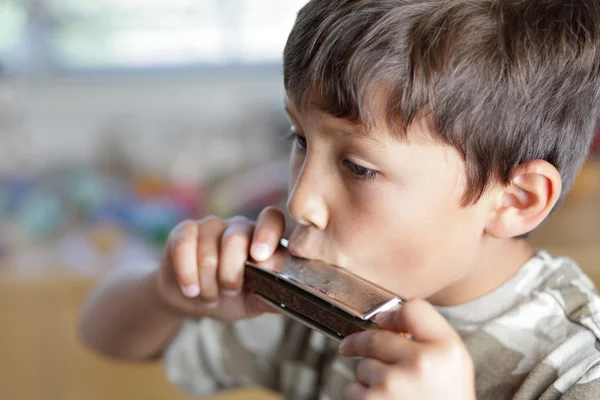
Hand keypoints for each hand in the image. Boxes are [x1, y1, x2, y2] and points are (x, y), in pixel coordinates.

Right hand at [155, 206, 285, 320]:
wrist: (192, 300)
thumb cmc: (228, 298)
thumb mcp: (251, 302)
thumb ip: (269, 297)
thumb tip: (294, 298)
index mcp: (261, 239)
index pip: (271, 219)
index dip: (267, 233)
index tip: (260, 257)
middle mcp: (238, 226)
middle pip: (237, 237)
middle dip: (231, 273)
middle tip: (230, 292)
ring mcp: (211, 226)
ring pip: (209, 250)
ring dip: (209, 283)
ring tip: (210, 297)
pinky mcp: (184, 231)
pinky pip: (185, 246)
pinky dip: (188, 274)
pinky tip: (191, 289)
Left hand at [338, 299, 474, 399]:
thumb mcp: (453, 367)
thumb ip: (428, 337)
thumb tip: (385, 320)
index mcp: (446, 351)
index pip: (413, 308)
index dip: (393, 315)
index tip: (382, 322)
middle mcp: (420, 363)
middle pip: (375, 337)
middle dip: (363, 345)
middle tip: (354, 349)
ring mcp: (392, 384)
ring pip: (362, 367)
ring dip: (368, 380)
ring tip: (392, 398)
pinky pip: (351, 390)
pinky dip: (361, 399)